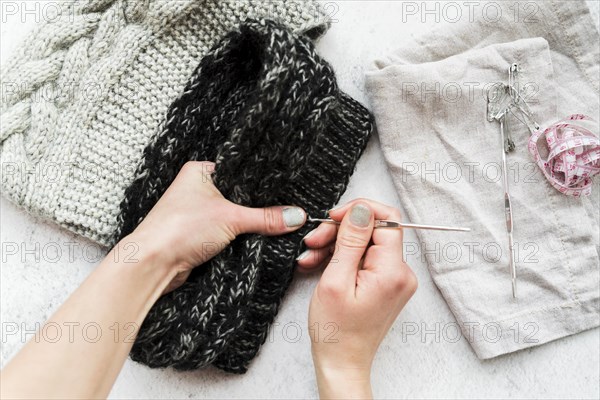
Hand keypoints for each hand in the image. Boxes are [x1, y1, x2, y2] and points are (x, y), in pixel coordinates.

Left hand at [124, 161, 306, 292]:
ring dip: (247, 226)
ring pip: (232, 217)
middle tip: (284, 212)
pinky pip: (225, 234)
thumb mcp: (231, 218)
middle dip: (257, 209)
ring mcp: (195, 213)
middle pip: (239, 197)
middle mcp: (196, 190)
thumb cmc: (179, 229)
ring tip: (272, 227)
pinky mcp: (196, 236)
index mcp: (200, 172)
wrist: (151, 264)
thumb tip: (295, 216)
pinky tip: (253, 241)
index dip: (263, 184)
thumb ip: (266, 217)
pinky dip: (237, 239)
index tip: (286, 193)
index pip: (241, 173)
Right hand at [298, 199, 417, 398]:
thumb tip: (361, 209)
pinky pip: (364, 258)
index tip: (332, 218)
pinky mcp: (385, 283)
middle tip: (314, 240)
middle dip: (340, 230)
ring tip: (311, 256)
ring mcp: (394, 279)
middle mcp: (401, 273)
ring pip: (365, 243)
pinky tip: (319, 264)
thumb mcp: (336, 280)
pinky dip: (342, 257)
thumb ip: (351, 241)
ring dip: (336, 244)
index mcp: (393, 271)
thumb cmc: (336, 330)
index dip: (357, 212)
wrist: (342, 362)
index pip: (386, 220)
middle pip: (373, 230)